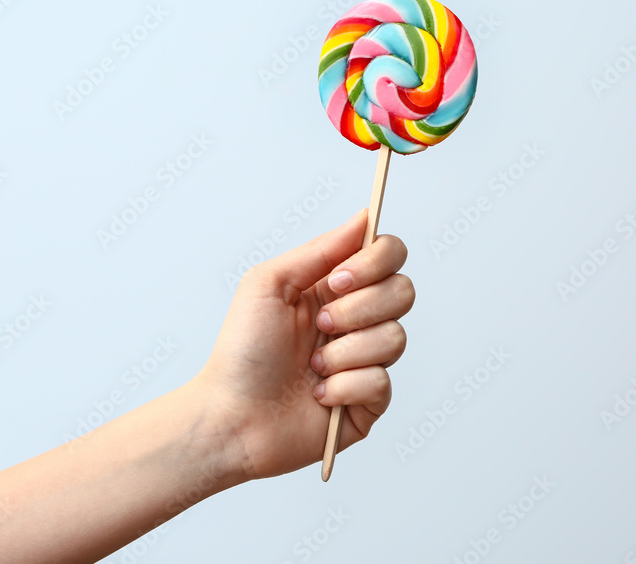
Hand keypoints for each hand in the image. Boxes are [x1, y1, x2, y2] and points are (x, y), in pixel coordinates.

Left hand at [194, 210, 413, 479]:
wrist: (231, 417)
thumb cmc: (242, 352)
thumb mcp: (269, 283)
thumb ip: (320, 249)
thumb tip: (364, 217)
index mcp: (336, 288)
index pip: (388, 255)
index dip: (374, 262)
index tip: (338, 280)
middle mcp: (357, 320)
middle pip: (403, 291)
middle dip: (358, 309)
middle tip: (319, 326)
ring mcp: (367, 361)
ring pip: (395, 338)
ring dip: (345, 352)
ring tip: (312, 366)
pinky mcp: (369, 401)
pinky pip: (381, 382)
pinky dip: (343, 387)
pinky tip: (318, 395)